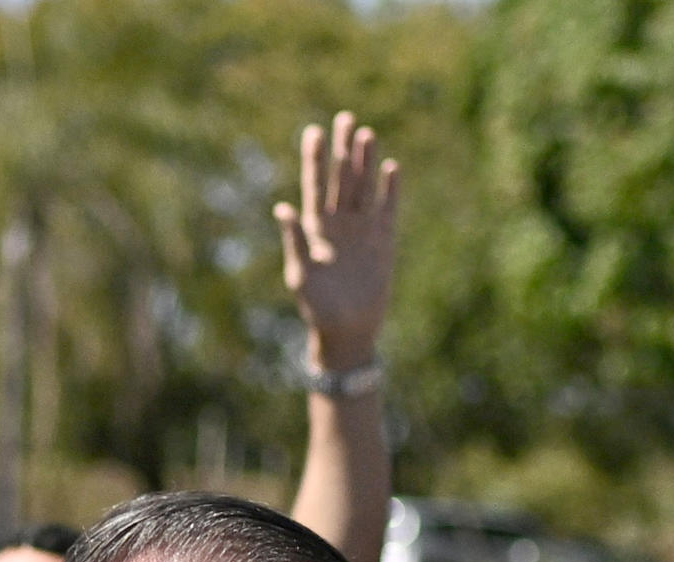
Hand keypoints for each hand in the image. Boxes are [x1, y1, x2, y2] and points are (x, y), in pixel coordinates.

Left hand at [274, 110, 399, 369]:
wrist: (348, 331)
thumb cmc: (317, 307)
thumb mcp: (300, 274)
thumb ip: (294, 240)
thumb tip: (281, 207)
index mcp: (315, 227)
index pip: (315, 184)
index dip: (315, 158)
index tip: (314, 131)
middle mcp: (339, 223)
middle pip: (341, 178)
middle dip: (343, 150)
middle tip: (345, 118)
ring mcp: (362, 230)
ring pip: (364, 188)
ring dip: (366, 162)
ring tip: (367, 134)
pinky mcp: (383, 242)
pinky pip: (387, 209)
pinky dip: (390, 190)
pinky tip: (391, 168)